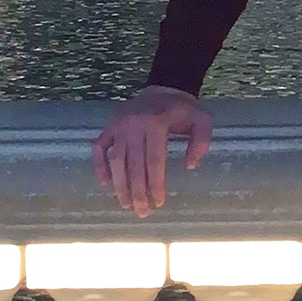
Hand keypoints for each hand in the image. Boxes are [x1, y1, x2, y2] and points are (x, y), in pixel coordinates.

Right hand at [92, 86, 212, 216]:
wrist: (164, 89)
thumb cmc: (183, 110)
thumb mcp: (202, 120)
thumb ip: (201, 142)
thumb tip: (189, 166)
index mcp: (156, 122)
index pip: (153, 160)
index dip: (155, 184)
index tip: (158, 203)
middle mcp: (133, 123)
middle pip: (133, 164)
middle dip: (137, 191)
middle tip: (142, 212)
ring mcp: (118, 124)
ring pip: (115, 159)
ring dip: (119, 184)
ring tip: (126, 204)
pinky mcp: (109, 125)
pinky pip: (99, 147)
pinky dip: (99, 165)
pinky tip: (104, 182)